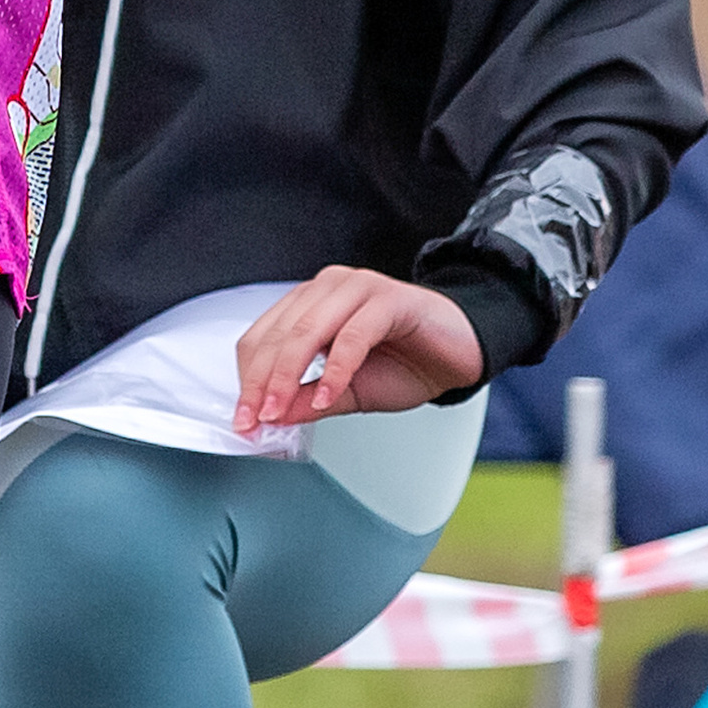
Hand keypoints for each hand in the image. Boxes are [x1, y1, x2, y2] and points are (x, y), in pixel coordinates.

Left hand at [232, 268, 483, 433]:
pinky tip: (328, 396)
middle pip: (277, 336)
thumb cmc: (408, 363)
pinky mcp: (388, 299)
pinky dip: (336, 370)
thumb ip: (309, 400)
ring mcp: (357, 288)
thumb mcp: (350, 392)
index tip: (245, 419)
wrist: (462, 352)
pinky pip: (352, 335)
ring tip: (279, 412)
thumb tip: (271, 416)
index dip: (248, 380)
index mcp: (310, 304)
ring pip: (306, 331)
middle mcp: (327, 288)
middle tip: (255, 420)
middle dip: (260, 383)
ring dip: (287, 376)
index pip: (261, 339)